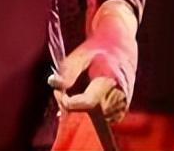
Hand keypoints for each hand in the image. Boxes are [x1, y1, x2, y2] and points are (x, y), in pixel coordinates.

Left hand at [49, 0, 136, 124]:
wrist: (119, 51)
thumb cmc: (97, 52)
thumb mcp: (81, 54)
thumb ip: (68, 70)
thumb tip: (54, 83)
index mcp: (110, 81)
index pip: (89, 102)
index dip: (69, 102)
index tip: (58, 92)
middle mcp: (118, 99)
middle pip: (89, 114)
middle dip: (70, 106)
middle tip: (61, 92)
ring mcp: (119, 109)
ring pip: (93, 120)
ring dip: (77, 110)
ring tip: (71, 93)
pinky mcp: (118, 115)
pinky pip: (98, 122)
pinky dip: (86, 114)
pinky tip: (78, 100)